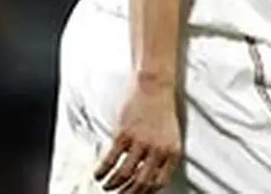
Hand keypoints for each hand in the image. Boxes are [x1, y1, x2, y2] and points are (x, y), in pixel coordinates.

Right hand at [94, 75, 182, 192]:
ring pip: (125, 174)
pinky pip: (111, 159)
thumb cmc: (162, 110)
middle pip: (141, 183)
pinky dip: (103, 170)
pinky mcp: (124, 134)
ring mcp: (140, 143)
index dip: (147, 193)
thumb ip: (164, 155)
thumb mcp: (171, 135)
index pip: (159, 182)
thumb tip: (151, 175)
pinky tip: (98, 174)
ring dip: (114, 185)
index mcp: (172, 152)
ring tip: (107, 187)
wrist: (155, 88)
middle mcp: (157, 150)